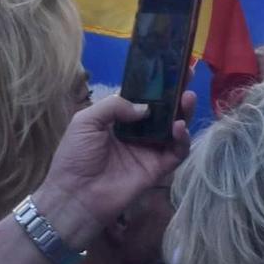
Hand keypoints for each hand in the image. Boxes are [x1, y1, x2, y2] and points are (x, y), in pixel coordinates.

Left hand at [32, 93, 194, 251]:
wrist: (76, 196)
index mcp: (118, 120)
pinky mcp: (157, 169)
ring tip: (188, 98)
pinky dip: (182, 139)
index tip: (170, 68)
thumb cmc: (75, 156)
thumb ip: (114, 106)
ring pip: (174, 129)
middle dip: (175, 94)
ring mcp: (149, 151)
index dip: (156, 84)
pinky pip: (176, 152)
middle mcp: (137, 132)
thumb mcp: (86, 121)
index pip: (143, 98)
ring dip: (183, 113)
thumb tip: (146, 107)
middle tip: (187, 78)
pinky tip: (179, 127)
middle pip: (163, 111)